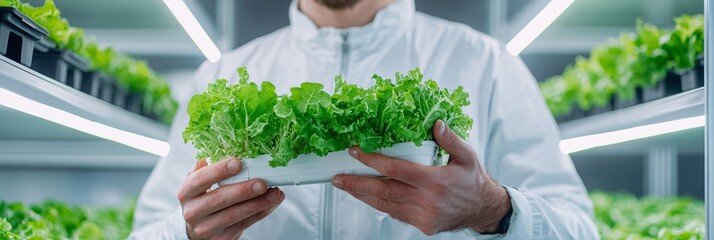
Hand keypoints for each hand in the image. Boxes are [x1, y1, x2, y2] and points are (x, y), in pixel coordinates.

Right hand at [178, 157, 284, 239]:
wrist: (198, 226)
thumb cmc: (203, 196)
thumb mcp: (199, 181)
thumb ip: (208, 167)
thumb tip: (228, 148)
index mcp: (186, 191)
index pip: (200, 180)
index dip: (218, 171)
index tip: (238, 162)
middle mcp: (192, 211)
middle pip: (219, 199)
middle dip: (243, 190)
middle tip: (262, 182)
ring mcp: (205, 227)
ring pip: (234, 215)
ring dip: (257, 203)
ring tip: (274, 193)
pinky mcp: (220, 238)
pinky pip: (244, 225)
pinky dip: (260, 213)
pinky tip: (271, 203)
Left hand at [332, 120, 510, 234]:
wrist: (483, 209)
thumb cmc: (473, 180)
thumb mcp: (467, 155)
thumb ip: (450, 140)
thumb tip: (436, 124)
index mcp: (435, 181)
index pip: (395, 170)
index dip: (372, 161)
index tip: (356, 153)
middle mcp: (427, 201)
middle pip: (383, 191)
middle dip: (356, 184)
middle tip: (337, 177)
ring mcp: (423, 216)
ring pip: (385, 205)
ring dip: (362, 195)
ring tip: (345, 186)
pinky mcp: (423, 225)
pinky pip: (395, 214)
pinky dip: (379, 204)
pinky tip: (367, 196)